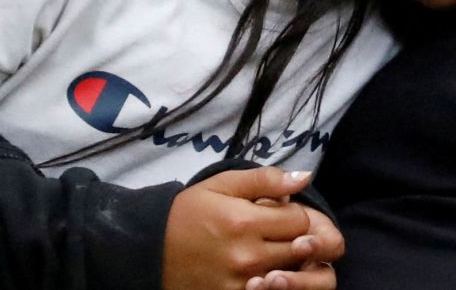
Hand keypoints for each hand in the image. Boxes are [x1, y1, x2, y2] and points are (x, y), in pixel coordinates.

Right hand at [162, 168, 339, 289]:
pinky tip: (256, 270)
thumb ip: (266, 179)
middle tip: (276, 234)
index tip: (279, 214)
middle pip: (299, 249)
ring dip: (284, 262)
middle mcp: (246, 256)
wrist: (150, 249)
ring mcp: (241, 283)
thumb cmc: (188, 212)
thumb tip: (304, 177)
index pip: (300, 220)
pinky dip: (268, 281)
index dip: (293, 214)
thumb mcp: (223, 184)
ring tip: (267, 252)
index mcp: (245, 222)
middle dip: (294, 238)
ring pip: (288, 273)